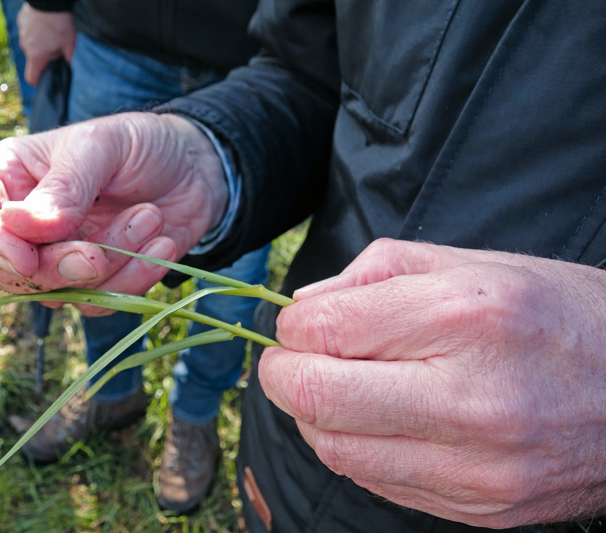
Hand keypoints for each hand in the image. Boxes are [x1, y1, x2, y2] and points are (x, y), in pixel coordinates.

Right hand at [0, 112, 226, 313]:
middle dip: (52, 270)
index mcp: (7, 178)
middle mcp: (24, 225)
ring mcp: (58, 256)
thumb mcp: (101, 146)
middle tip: (98, 252)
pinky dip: (134, 280)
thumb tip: (18, 225)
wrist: (195, 168)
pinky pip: (99, 303)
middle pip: (4, 271)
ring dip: (108, 266)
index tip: (24, 255)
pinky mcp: (96, 281)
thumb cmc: (139, 144)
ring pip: (55, 293)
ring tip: (150, 217)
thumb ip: (64, 187)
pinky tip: (162, 243)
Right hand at [17, 3, 75, 84]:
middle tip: (58, 48)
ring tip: (53, 32)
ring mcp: (22, 32)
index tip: (48, 77)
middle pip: (34, 59)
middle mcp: (25, 46)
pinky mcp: (21, 20)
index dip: (38, 81)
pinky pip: (29, 30)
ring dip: (40, 42)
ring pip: (31, 44)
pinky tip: (47, 22)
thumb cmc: (60, 22)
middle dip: (45, 57)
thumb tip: (74, 70)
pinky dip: (36, 30)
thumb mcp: (70, 43)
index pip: (31, 78)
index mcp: (36, 56)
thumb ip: (71, 59)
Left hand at [258, 238, 605, 527]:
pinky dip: (353, 446)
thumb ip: (375, 273)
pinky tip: (373, 419)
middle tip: (289, 357)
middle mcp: (471, 398)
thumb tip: (304, 307)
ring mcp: (477, 465)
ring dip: (313, 414)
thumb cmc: (556, 315)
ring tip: (333, 386)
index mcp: (468, 318)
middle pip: (317, 398)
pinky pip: (376, 480)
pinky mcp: (479, 507)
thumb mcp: (472, 263)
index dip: (291, 326)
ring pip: (336, 449)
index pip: (328, 330)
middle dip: (282, 373)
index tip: (296, 324)